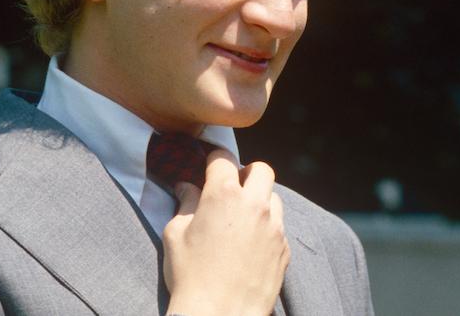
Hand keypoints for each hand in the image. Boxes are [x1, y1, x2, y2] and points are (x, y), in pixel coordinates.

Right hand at [164, 152, 289, 315]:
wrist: (219, 314)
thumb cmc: (190, 275)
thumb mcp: (175, 234)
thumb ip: (185, 203)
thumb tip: (186, 187)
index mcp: (224, 195)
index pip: (223, 159)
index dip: (214, 159)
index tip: (210, 166)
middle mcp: (254, 205)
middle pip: (261, 169)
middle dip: (247, 172)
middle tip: (233, 187)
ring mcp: (274, 227)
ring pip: (274, 197)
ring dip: (260, 200)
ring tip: (243, 217)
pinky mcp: (284, 248)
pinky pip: (279, 226)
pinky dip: (267, 227)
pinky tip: (250, 243)